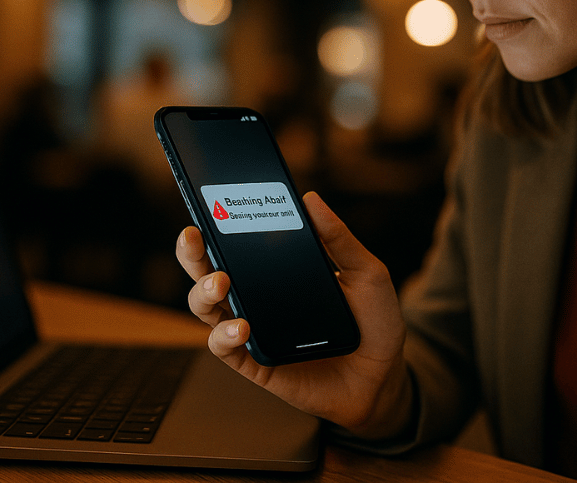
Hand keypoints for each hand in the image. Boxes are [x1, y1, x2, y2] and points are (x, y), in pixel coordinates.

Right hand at [175, 191, 413, 439]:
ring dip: (203, 291)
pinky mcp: (254, 362)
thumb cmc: (373, 322)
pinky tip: (241, 328)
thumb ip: (339, 239)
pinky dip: (224, 336)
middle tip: (194, 237)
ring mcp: (252, 329)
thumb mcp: (366, 273)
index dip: (215, 222)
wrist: (383, 376)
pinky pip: (224, 349)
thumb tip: (310, 200)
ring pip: (206, 307)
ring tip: (220, 283)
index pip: (236, 241)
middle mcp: (256, 296)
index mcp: (276, 269)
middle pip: (208, 270)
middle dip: (192, 252)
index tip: (207, 202)